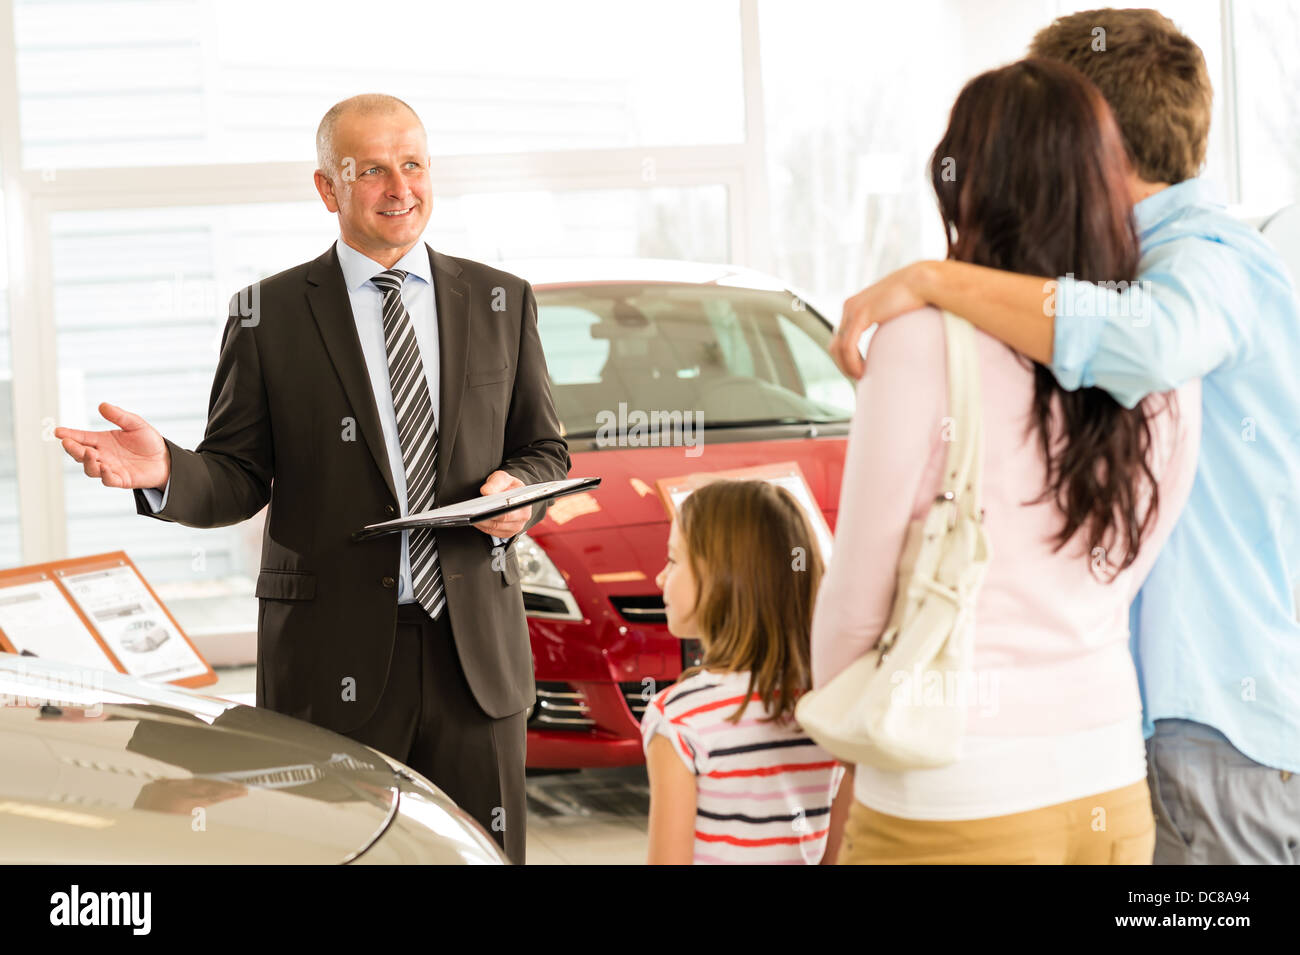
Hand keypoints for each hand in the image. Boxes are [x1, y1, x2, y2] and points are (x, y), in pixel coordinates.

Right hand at [53, 402, 169, 489]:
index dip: (69, 434)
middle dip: (72, 448)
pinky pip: (108, 480)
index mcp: (102, 440)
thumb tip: (102, 405)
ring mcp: (109, 468)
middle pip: (80, 453)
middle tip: (67, 442)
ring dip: (86, 462)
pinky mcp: (120, 479)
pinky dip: (104, 475)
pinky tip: (104, 467)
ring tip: (88, 453)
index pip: (81, 437)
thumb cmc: (148, 441)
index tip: (58, 431)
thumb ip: (119, 416)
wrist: (165, 459)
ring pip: (90, 468)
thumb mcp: (135, 424)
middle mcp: (102, 455)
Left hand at [472, 469, 530, 537]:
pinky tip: (475, 520)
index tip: (482, 507)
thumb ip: (495, 482)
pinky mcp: (508, 533)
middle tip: (471, 513)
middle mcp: (523, 516)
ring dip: (481, 522)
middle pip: (501, 520)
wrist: (512, 492)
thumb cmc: (508, 485)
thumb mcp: (503, 477)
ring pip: (495, 527)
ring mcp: (516, 526)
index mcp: (525, 501)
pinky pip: (493, 532)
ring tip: (470, 516)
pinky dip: (483, 527)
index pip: (509, 508)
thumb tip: (486, 492)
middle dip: (484, 516)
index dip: (495, 510)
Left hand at [830, 261, 929, 378]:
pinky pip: (848, 346)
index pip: (840, 337)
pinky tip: (862, 372)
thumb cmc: (915, 295)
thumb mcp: (893, 310)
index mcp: (855, 305)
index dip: (846, 358)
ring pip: (838, 348)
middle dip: (843, 364)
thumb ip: (885, 319)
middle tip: (859, 377)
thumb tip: (890, 332)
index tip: (859, 370)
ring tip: (861, 377)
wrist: (922, 280)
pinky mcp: (861, 315)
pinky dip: (852, 363)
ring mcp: (853, 310)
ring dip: (846, 367)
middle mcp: (849, 307)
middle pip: (835, 344)